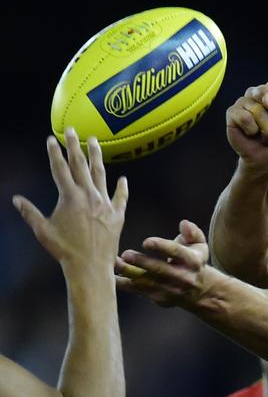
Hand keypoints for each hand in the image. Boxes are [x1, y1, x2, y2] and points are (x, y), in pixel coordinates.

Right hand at [12, 128, 127, 269]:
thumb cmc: (64, 250)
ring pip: (101, 175)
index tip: (51, 139)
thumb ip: (30, 212)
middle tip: (72, 130)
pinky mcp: (117, 215)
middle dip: (74, 145)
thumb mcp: (43, 230)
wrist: (90, 266)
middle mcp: (89, 196)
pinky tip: (123, 179)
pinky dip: (122, 188)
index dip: (54, 153)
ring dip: (97, 157)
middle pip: (80, 165)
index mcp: (69, 197)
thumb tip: (16, 199)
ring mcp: (105, 204)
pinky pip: (121, 198)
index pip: (60, 168)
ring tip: (95, 141)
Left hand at [116, 219, 217, 307]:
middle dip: (142, 263)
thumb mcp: (200, 245)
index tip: (146, 242)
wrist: (200, 291)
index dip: (161, 247)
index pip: (176, 252)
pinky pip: (140, 291)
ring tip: (114, 264)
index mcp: (192, 261)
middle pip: (160, 270)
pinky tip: (111, 275)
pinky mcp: (159, 299)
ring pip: (147, 282)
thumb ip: (192, 232)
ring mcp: (170, 290)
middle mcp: (182, 278)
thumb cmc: (194, 261)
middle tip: (126, 255)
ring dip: (129, 274)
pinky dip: (125, 284)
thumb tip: (183, 224)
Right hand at [226, 75, 267, 171]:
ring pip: (255, 107)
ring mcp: (244, 102)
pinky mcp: (232, 113)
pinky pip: (244, 116)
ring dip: (264, 127)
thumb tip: (265, 99)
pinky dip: (252, 130)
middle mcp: (258, 94)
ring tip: (263, 134)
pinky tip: (251, 134)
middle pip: (265, 91)